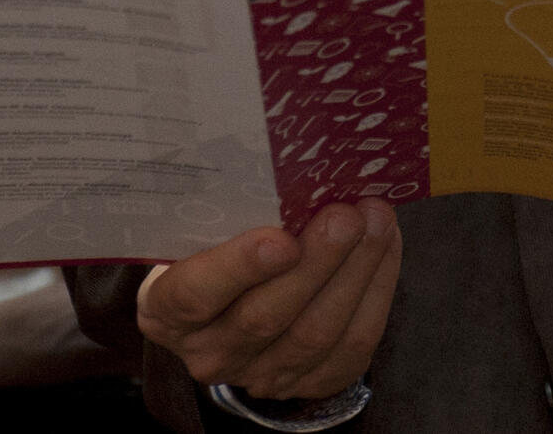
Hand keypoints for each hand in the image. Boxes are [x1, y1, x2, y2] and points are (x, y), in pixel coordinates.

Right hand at [138, 201, 398, 401]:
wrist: (232, 301)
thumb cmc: (217, 246)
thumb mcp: (204, 229)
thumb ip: (233, 211)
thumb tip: (293, 169)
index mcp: (167, 310)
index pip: (195, 296)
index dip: (238, 268)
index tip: (280, 238)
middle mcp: (209, 352)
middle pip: (265, 316)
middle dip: (316, 262)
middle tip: (346, 215)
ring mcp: (260, 375)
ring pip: (315, 334)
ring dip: (355, 272)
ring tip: (376, 221)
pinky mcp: (310, 383)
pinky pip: (353, 345)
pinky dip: (375, 291)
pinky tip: (385, 247)